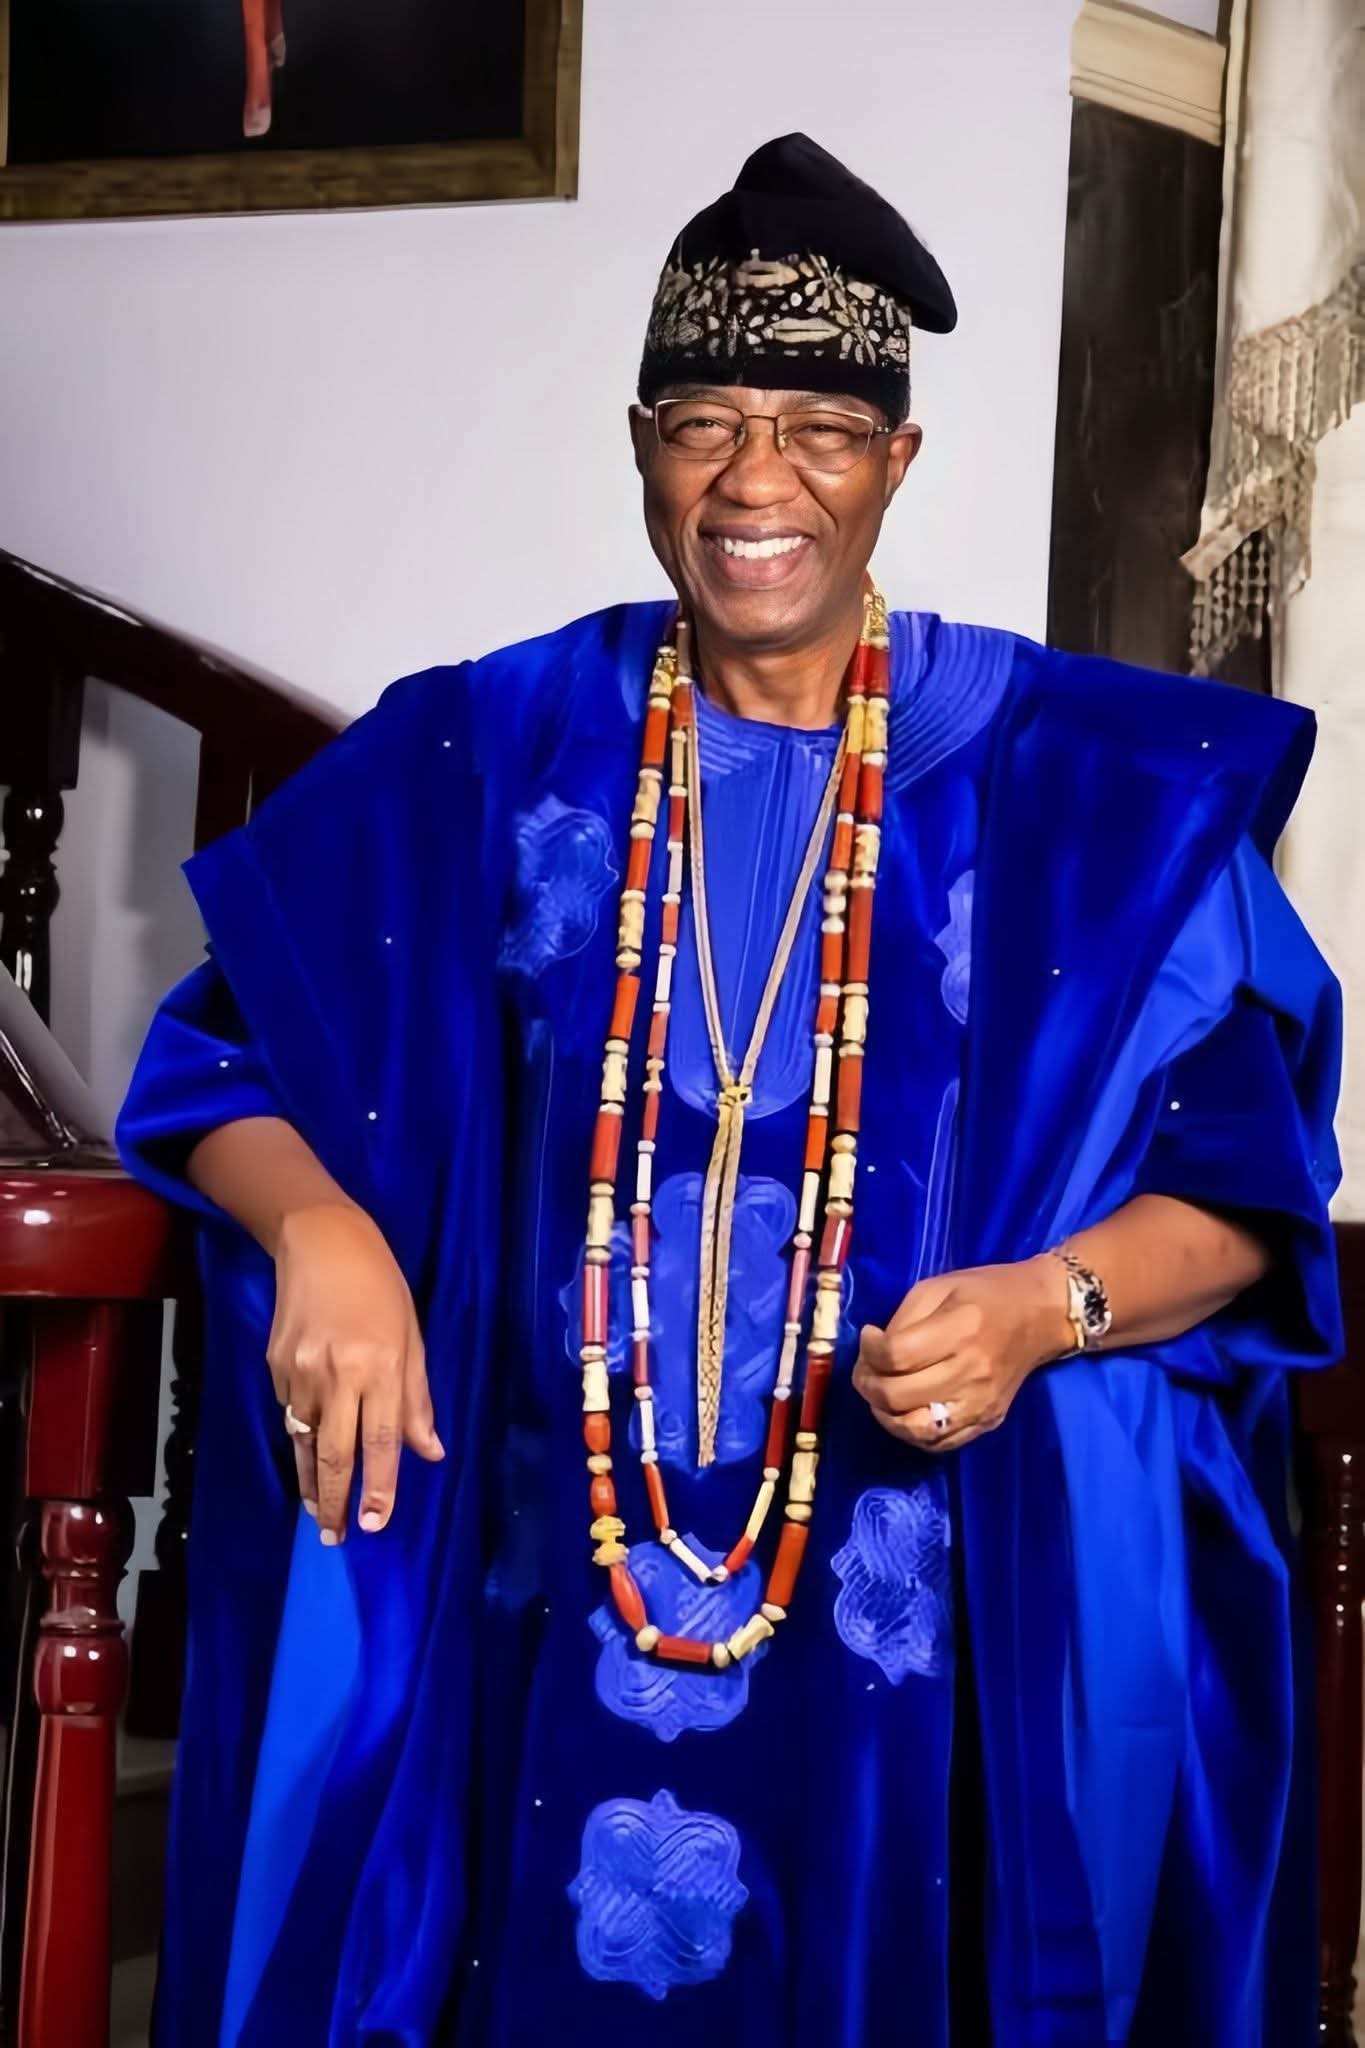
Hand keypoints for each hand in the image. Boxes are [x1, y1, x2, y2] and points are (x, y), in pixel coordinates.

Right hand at [265, 1200, 443, 1540]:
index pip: (381, 1440)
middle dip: (337, 1501)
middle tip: (336, 1537)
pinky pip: (291, 1413)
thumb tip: (430, 1452)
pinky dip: (300, 1439)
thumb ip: (418, 1399)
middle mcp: (338, 1374)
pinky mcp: (275, 1364)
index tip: (374, 1522)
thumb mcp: (412, 1338)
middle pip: (336, 1453)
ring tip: (319, 1512)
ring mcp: (300, 1370)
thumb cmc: (380, 1288)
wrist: (320, 1242)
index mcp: (380, 1366)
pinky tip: (308, 1455)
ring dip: (313, 1481)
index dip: (378, 1486)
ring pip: (306, 1441)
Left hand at [853, 1257, 1070, 1451]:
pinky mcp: (988, 1421)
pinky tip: (904, 1412)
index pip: (896, 1357)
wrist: (1042, 1314)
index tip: (869, 1337)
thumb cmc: (986, 1292)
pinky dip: (912, 1433)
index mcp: (959, 1329)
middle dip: (867, 1384)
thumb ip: (903, 1320)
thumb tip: (875, 1352)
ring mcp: (981, 1403)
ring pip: (915, 1429)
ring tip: (879, 1396)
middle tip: (865, 1370)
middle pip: (899, 1396)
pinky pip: (939, 1443)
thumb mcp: (937, 1287)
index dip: (869, 1351)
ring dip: (885, 1415)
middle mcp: (972, 1372)